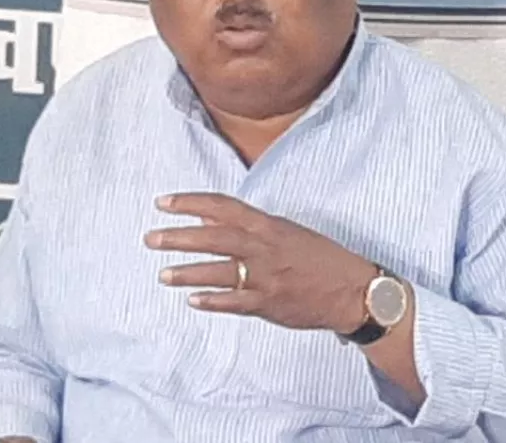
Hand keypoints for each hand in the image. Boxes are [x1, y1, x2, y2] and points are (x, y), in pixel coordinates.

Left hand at [144, 192, 376, 333]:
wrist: (354, 289)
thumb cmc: (321, 257)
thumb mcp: (286, 231)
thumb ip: (248, 227)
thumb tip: (208, 220)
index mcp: (269, 225)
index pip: (223, 207)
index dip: (190, 203)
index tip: (163, 202)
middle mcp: (265, 248)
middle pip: (214, 238)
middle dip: (179, 237)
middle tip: (151, 238)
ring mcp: (267, 277)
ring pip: (220, 272)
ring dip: (188, 273)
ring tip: (163, 274)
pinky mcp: (270, 304)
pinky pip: (235, 302)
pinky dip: (213, 301)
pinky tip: (193, 300)